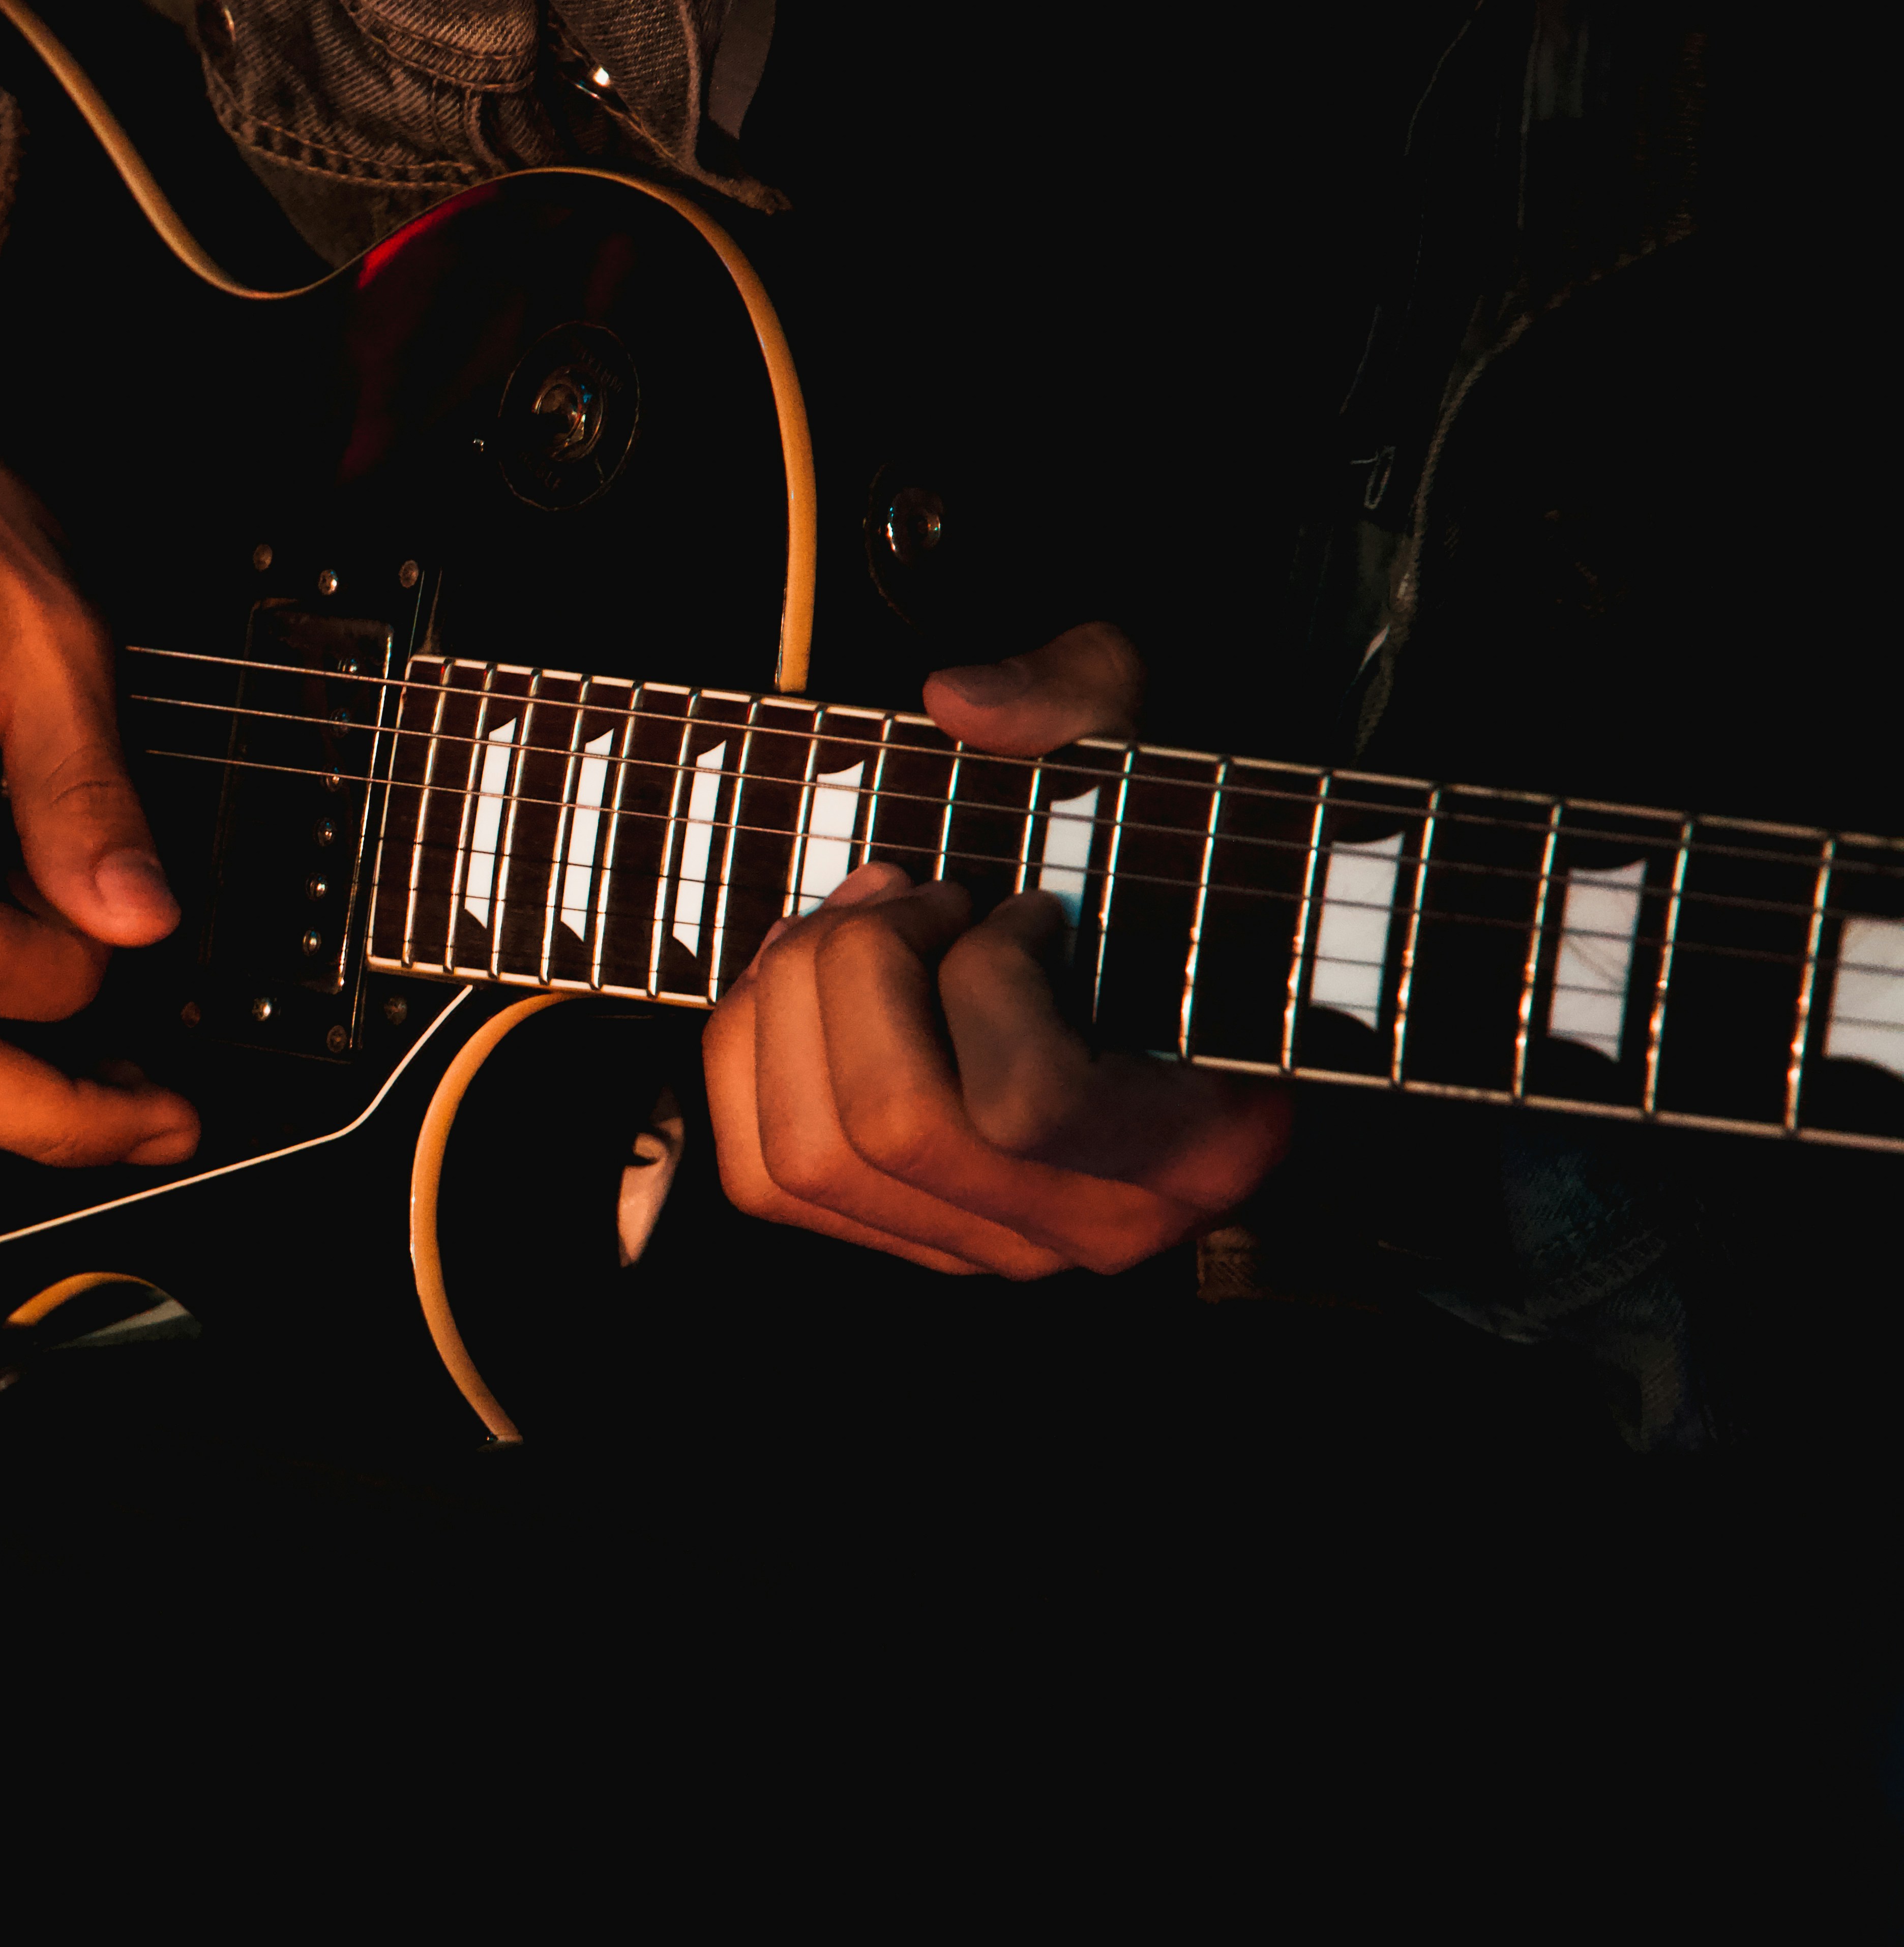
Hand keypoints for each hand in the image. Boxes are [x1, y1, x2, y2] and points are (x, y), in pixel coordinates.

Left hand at [700, 623, 1288, 1274]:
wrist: (1183, 957)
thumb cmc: (1166, 862)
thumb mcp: (1152, 753)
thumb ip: (1083, 699)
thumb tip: (958, 702)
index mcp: (1195, 1142)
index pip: (1025, 1103)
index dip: (986, 977)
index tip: (1022, 905)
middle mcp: (1090, 1226)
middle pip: (891, 1127)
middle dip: (862, 969)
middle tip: (914, 891)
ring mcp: (988, 1248)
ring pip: (811, 1156)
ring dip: (800, 1003)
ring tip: (865, 922)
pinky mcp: (901, 1236)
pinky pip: (764, 1174)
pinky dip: (751, 1055)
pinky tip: (808, 974)